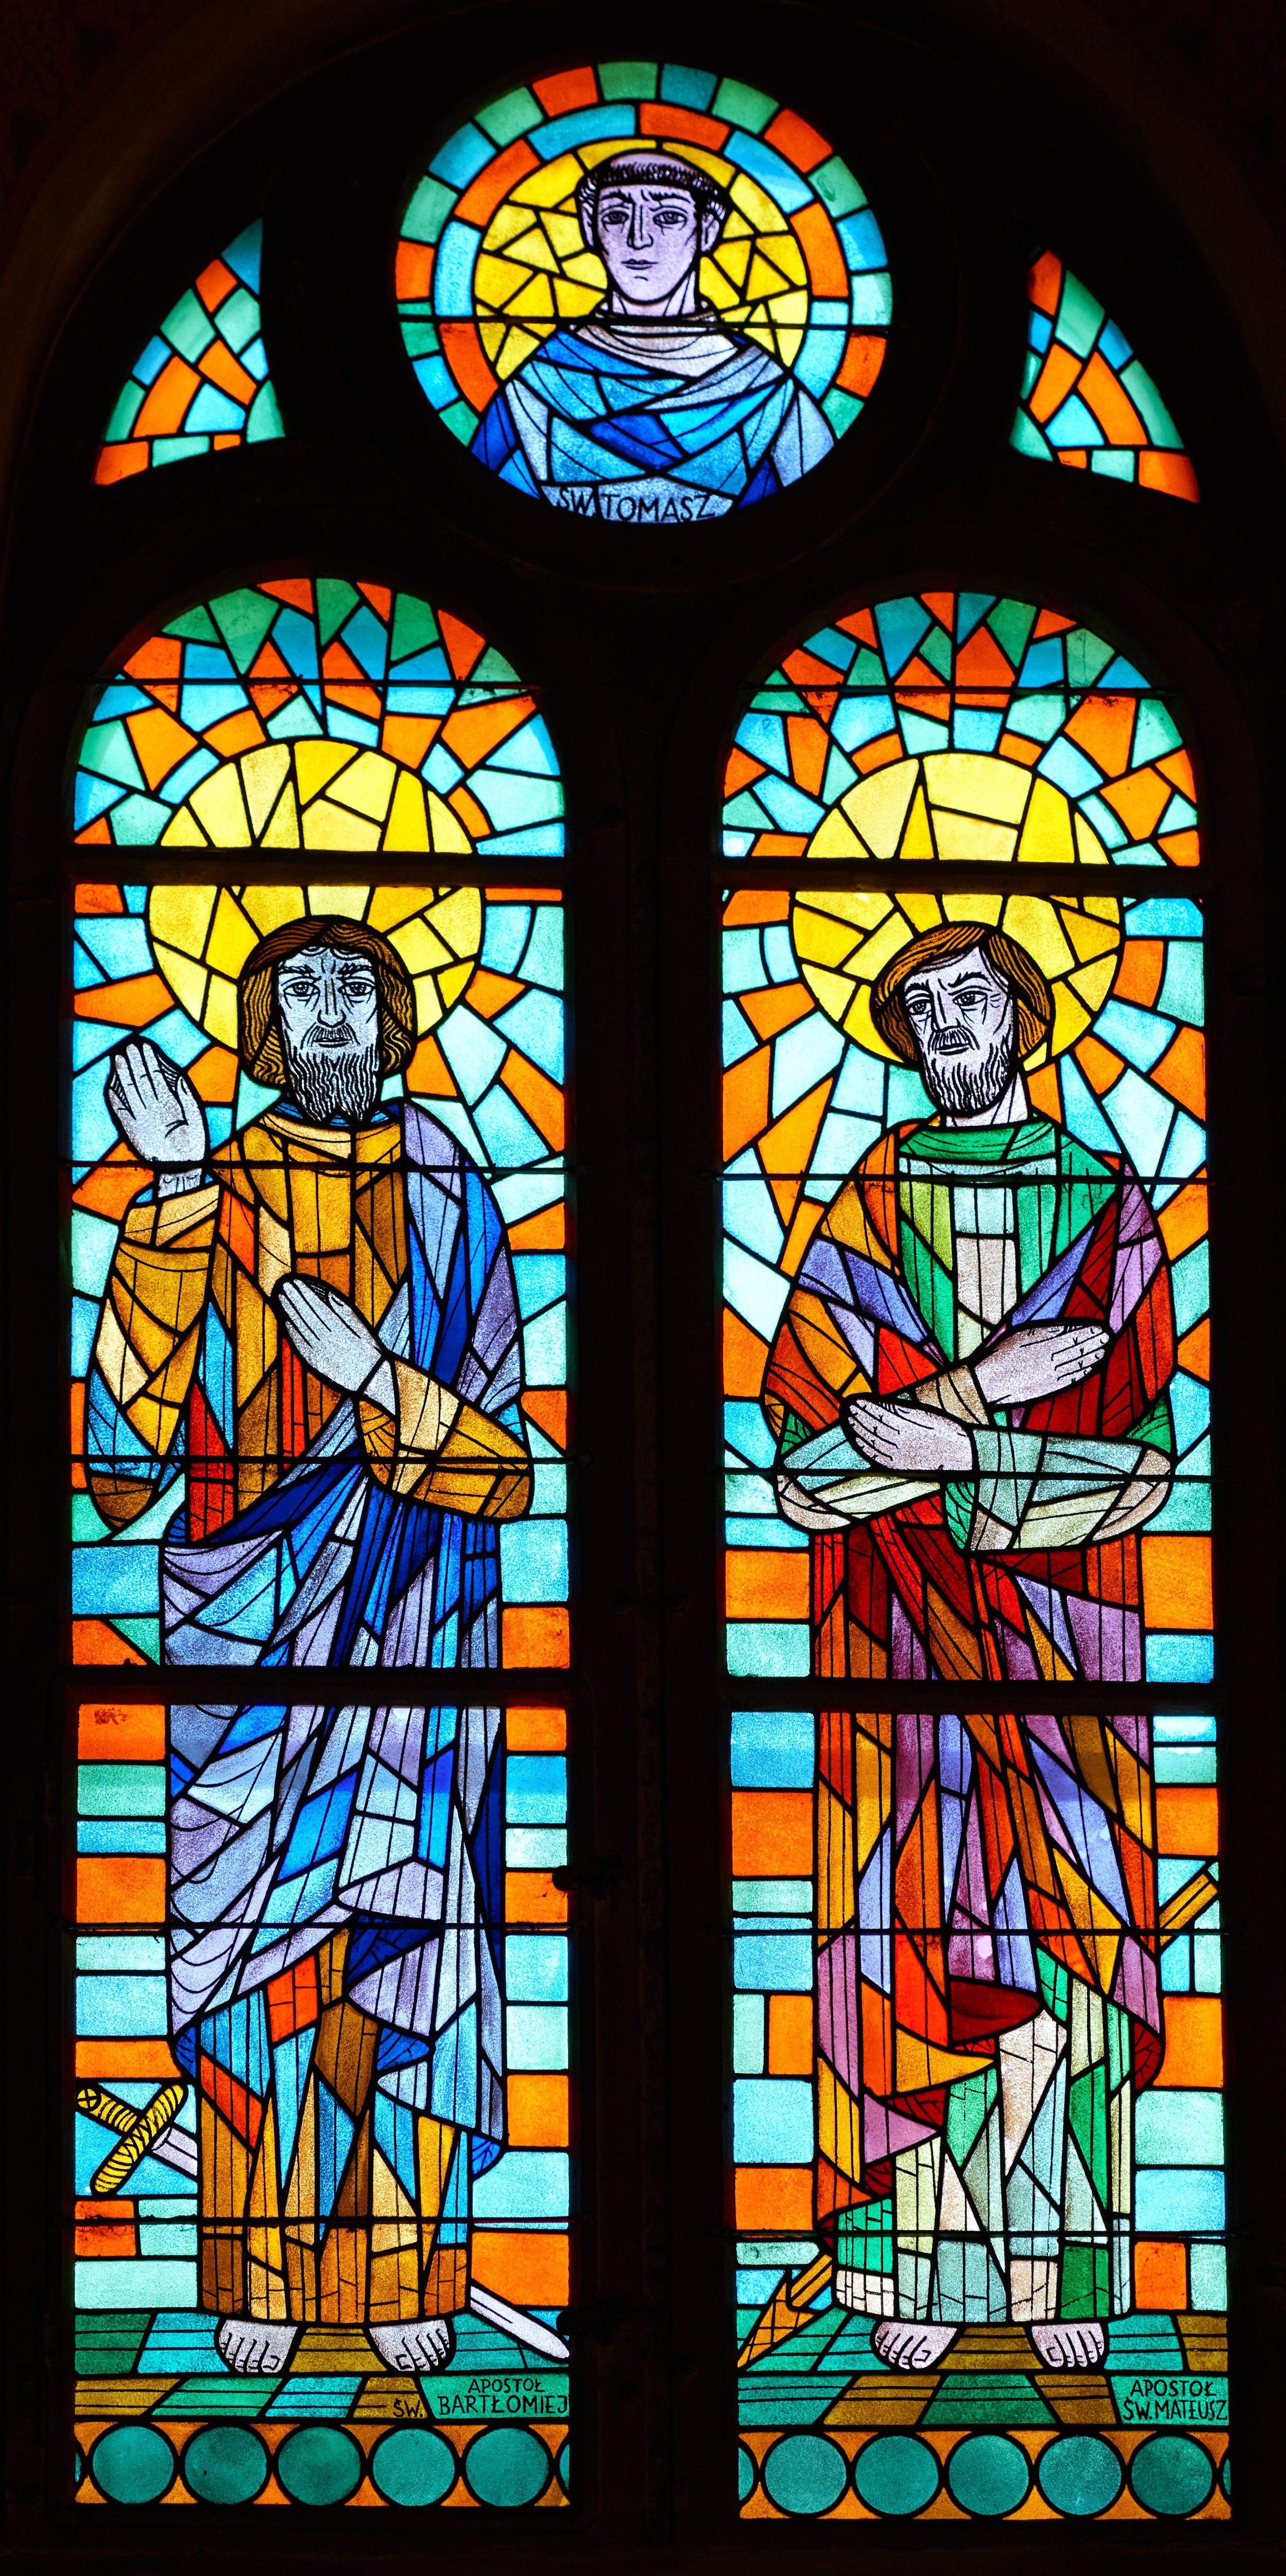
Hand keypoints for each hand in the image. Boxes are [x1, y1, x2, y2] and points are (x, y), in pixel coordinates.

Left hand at [105, 1038, 206, 1173]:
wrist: (180, 1170)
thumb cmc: (192, 1143)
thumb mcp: (197, 1118)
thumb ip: (186, 1096)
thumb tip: (177, 1075)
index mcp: (170, 1106)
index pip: (157, 1077)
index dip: (149, 1061)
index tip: (145, 1047)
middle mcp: (153, 1111)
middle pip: (141, 1082)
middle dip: (135, 1063)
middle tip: (129, 1046)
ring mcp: (140, 1120)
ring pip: (129, 1093)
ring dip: (123, 1075)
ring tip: (118, 1059)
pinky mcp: (132, 1131)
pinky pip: (120, 1112)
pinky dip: (115, 1099)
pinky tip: (110, 1086)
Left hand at [274, 1278, 387, 1396]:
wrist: (371, 1379)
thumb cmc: (369, 1350)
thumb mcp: (361, 1326)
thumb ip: (344, 1310)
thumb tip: (328, 1294)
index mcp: (341, 1328)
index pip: (317, 1306)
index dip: (305, 1293)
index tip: (296, 1282)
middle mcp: (328, 1339)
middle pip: (306, 1315)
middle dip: (294, 1299)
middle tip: (284, 1285)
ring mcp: (320, 1351)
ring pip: (300, 1328)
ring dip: (289, 1312)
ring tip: (280, 1298)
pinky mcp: (315, 1362)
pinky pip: (300, 1344)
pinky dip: (291, 1332)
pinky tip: (285, 1321)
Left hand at [843, 1395, 972, 1474]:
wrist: (963, 1458)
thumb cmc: (947, 1433)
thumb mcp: (927, 1416)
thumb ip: (904, 1410)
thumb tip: (883, 1404)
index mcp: (910, 1427)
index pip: (880, 1415)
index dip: (865, 1408)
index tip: (854, 1400)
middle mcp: (902, 1441)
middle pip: (874, 1427)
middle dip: (859, 1417)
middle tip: (847, 1407)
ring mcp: (900, 1455)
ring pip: (873, 1441)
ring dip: (859, 1431)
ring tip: (849, 1420)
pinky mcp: (901, 1466)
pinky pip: (878, 1458)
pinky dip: (866, 1449)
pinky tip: (858, 1441)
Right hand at [974, 1322, 1108, 1405]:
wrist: (988, 1383)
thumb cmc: (1001, 1354)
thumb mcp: (1022, 1335)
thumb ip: (1045, 1331)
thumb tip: (1067, 1328)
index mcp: (1042, 1343)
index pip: (1072, 1335)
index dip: (1088, 1331)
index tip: (1100, 1327)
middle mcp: (1050, 1358)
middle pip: (1078, 1348)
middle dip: (1094, 1342)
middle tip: (1107, 1337)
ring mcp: (1051, 1374)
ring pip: (1077, 1363)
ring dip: (1093, 1356)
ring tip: (1104, 1350)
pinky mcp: (1049, 1387)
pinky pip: (1071, 1378)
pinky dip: (1084, 1371)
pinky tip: (1092, 1367)